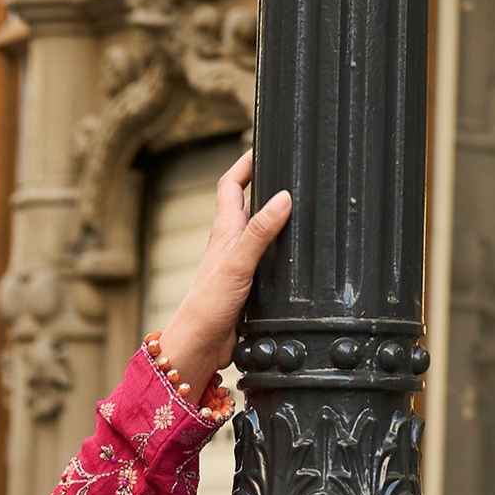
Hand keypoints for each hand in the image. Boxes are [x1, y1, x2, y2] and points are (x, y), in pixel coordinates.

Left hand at [153, 154, 292, 398]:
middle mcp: (230, 244)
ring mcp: (238, 265)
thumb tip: (284, 198)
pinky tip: (292, 255)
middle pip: (245, 205)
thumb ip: (260, 231)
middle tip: (284, 170)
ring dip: (271, 217)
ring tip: (295, 203)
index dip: (245, 164)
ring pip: (256, 233)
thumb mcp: (237, 262)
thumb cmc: (208, 305)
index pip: (232, 186)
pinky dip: (278, 250)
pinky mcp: (246, 286)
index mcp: (224, 231)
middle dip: (262, 184)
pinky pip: (265, 259)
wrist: (199, 347)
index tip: (263, 147)